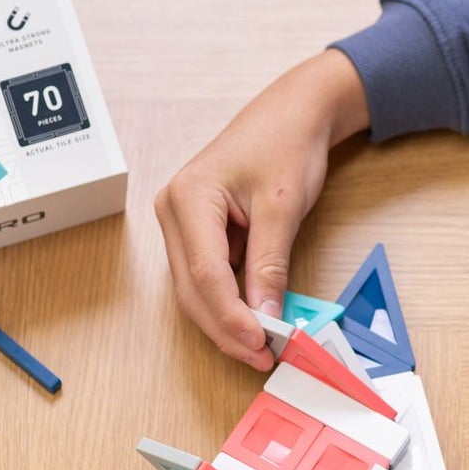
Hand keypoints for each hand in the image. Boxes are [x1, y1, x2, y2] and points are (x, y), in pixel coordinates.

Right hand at [154, 50, 370, 368]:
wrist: (294, 113)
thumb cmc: (286, 144)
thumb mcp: (283, 206)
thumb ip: (270, 264)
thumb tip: (268, 317)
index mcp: (187, 198)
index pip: (205, 274)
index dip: (231, 316)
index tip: (261, 344)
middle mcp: (173, 212)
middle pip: (192, 289)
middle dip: (226, 328)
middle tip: (262, 357)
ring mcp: (182, 222)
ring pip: (196, 289)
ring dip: (227, 320)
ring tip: (261, 345)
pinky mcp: (198, 231)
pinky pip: (208, 277)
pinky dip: (230, 301)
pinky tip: (255, 318)